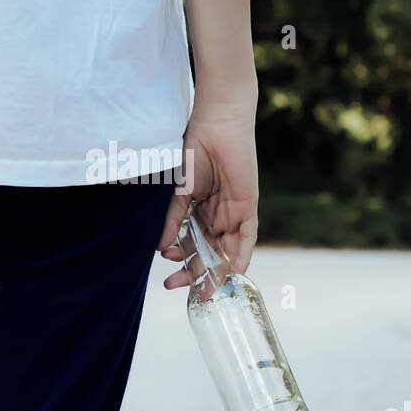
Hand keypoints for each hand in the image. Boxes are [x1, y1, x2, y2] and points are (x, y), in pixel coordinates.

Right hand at [156, 101, 258, 288]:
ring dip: (213, 270)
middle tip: (175, 286)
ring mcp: (234, 212)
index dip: (182, 264)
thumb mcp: (179, 190)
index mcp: (201, 210)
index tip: (169, 280)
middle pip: (208, 253)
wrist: (216, 123)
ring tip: (197, 286)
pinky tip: (233, 273)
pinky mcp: (248, 206)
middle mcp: (218, 216)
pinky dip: (241, 257)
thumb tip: (161, 247)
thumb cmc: (196, 148)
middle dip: (193, 272)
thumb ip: (173, 219)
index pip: (193, 246)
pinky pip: (247, 238)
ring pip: (226, 251)